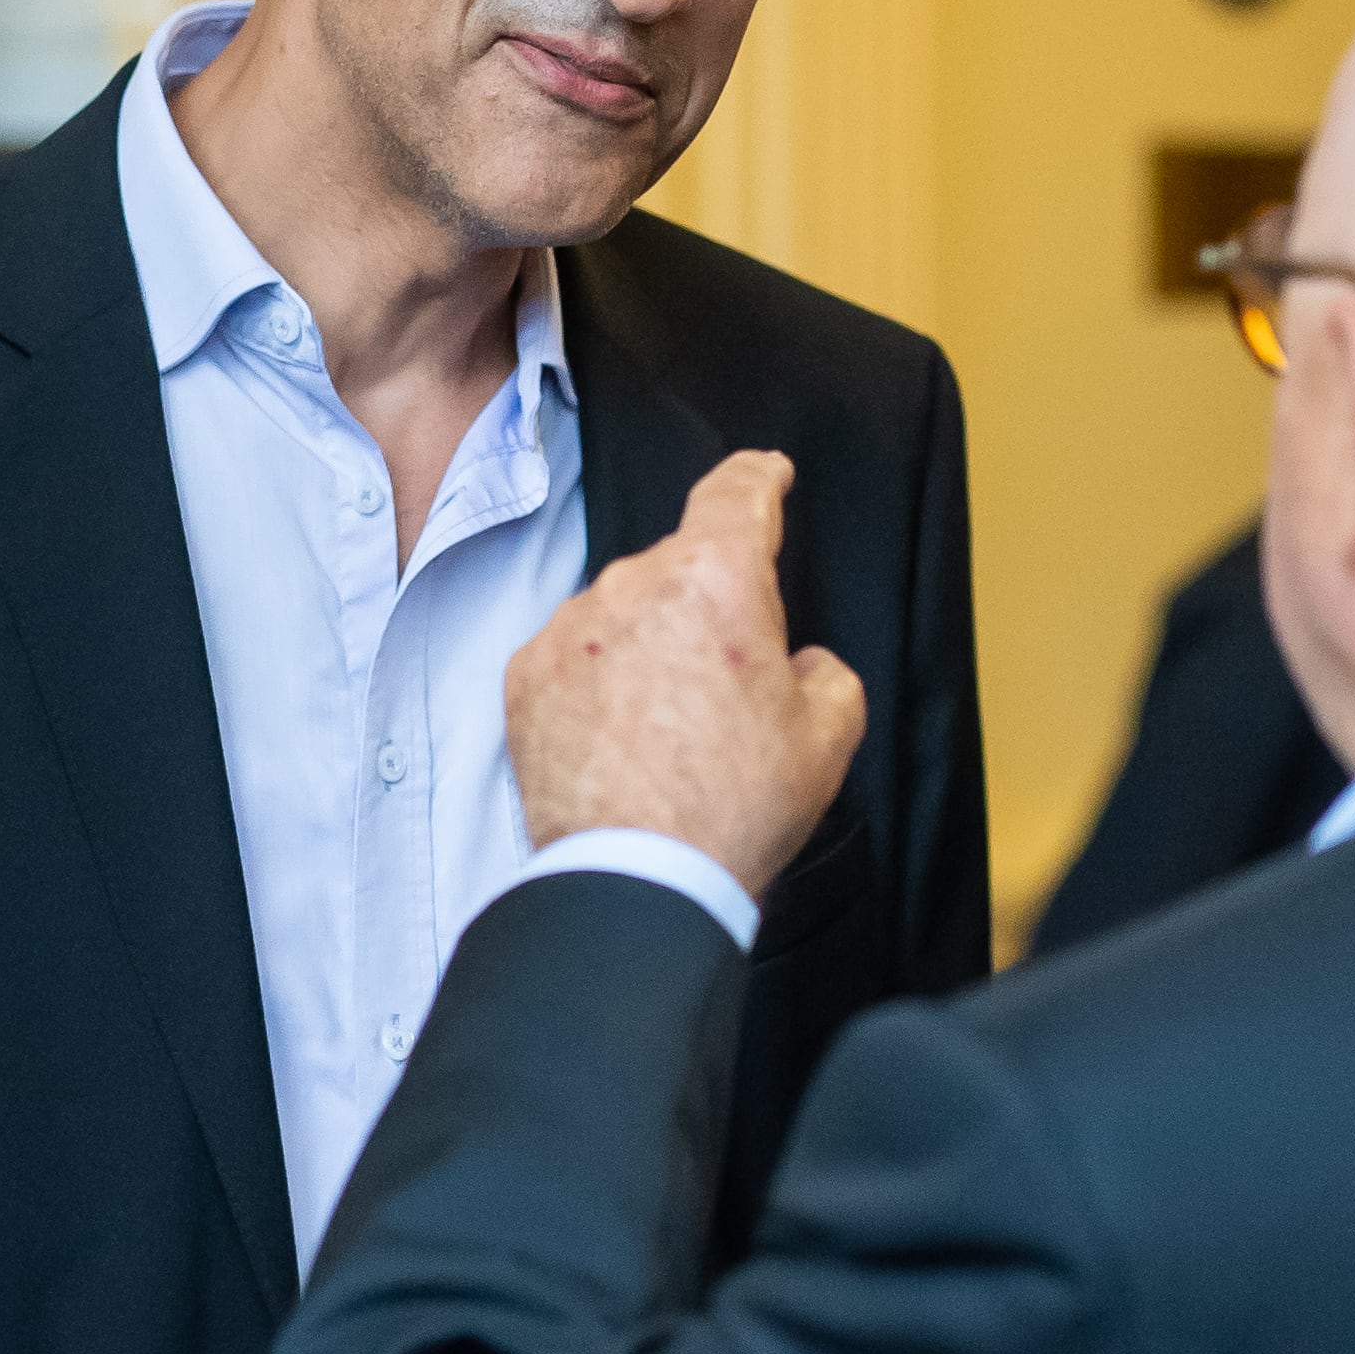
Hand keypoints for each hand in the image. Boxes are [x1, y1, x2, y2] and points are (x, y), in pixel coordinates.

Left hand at [505, 450, 864, 895]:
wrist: (636, 877)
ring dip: (646, 647)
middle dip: (705, 609)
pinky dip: (597, 683)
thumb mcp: (829, 733)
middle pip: (679, 568)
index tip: (764, 475)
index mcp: (717, 578)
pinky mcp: (526, 674)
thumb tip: (797, 665)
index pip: (736, 491)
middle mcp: (633, 583)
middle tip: (725, 687)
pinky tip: (621, 740)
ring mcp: (571, 628)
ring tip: (668, 731)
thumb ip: (823, 672)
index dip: (757, 477)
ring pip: (622, 613)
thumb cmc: (733, 807)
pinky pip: (573, 656)